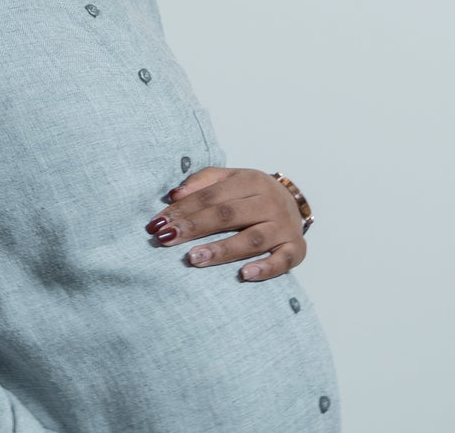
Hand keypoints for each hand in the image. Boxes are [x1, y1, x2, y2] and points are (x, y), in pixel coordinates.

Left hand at [143, 166, 307, 281]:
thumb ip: (203, 183)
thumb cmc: (253, 194)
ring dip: (222, 250)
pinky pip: (282, 261)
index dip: (183, 208)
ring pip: (251, 239)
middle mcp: (269, 202)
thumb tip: (175, 194)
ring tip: (194, 258)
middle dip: (194, 227)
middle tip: (167, 239)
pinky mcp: (296, 250)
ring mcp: (283, 227)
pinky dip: (264, 268)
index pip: (212, 195)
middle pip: (228, 215)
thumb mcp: (230, 179)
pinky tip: (244, 275)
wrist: (295, 204)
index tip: (158, 223)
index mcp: (251, 180)